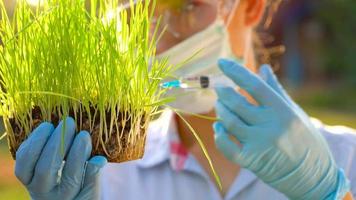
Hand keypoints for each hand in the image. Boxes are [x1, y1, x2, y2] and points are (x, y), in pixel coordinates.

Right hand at [15, 117, 106, 199]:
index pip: (25, 162)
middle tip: (70, 122)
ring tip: (84, 136)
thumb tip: (64, 122)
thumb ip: (51, 148)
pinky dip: (94, 170)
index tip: (48, 125)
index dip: (35, 142)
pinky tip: (99, 159)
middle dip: (58, 142)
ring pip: (70, 178)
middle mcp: (44, 193)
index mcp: (31, 180)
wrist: (82, 195)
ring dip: (77, 153)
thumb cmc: (65, 173)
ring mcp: (65, 199)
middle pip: (46, 168)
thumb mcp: (51, 164)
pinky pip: (90, 186)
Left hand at [213, 59, 349, 198]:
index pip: (254, 85)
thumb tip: (263, 68)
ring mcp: (260, 144)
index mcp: (282, 110)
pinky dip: (219, 135)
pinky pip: (227, 147)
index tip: (221, 62)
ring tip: (220, 105)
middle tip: (219, 88)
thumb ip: (275, 90)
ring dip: (221, 110)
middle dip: (223, 92)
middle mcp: (271, 126)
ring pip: (229, 122)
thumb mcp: (293, 110)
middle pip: (237, 103)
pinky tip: (218, 127)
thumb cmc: (303, 138)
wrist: (311, 174)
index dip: (236, 72)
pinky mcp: (251, 160)